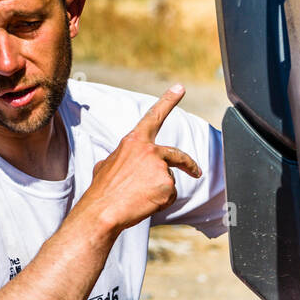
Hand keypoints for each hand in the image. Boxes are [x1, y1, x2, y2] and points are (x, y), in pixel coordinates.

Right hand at [79, 84, 202, 234]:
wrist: (103, 211)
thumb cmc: (102, 191)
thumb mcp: (106, 166)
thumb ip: (122, 159)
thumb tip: (123, 164)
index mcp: (134, 141)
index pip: (154, 116)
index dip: (168, 100)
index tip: (181, 87)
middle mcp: (150, 150)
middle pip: (177, 156)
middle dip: (189, 165)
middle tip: (196, 172)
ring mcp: (161, 168)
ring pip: (169, 180)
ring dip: (158, 190)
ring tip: (137, 196)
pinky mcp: (168, 185)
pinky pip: (170, 195)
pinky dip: (160, 202)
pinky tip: (144, 203)